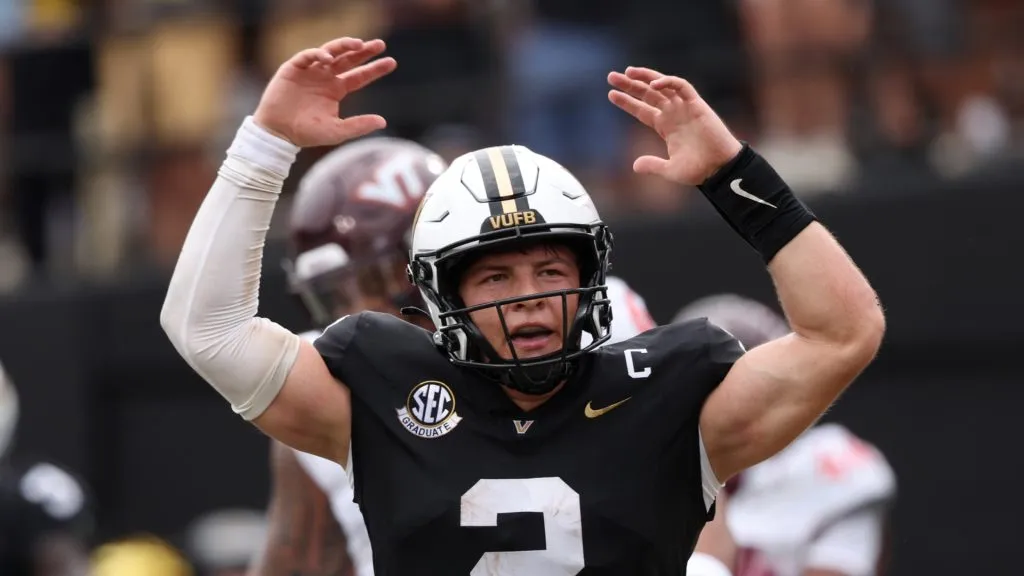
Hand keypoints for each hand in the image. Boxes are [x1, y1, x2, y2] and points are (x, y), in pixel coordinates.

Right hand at [253, 37, 396, 147]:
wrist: (279, 133)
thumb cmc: (307, 133)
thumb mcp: (337, 131)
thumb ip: (359, 126)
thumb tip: (383, 121)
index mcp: (336, 90)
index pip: (359, 76)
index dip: (375, 69)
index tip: (392, 62)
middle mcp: (325, 78)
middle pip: (348, 59)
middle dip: (364, 51)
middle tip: (380, 44)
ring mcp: (310, 71)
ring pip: (330, 52)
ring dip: (343, 46)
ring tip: (358, 44)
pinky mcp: (293, 69)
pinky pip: (307, 56)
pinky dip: (317, 54)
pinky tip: (328, 58)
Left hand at [608, 67, 742, 184]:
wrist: (721, 168)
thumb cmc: (699, 169)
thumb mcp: (670, 169)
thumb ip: (653, 165)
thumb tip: (634, 165)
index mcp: (665, 127)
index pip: (642, 110)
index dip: (627, 102)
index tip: (611, 94)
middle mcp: (673, 114)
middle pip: (648, 94)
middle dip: (630, 85)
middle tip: (611, 77)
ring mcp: (684, 108)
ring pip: (662, 86)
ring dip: (646, 77)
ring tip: (627, 72)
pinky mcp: (697, 105)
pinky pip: (682, 87)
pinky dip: (669, 82)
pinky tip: (654, 83)